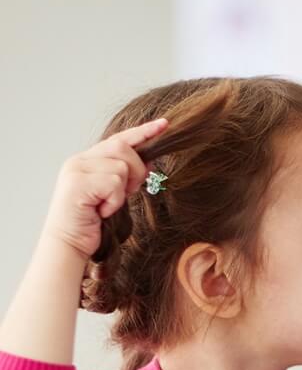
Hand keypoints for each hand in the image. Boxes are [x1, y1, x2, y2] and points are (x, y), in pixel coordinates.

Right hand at [45, 118, 167, 259]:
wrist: (69, 244)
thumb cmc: (93, 223)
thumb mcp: (115, 195)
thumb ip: (127, 177)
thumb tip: (149, 163)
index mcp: (88, 161)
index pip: (119, 139)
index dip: (143, 132)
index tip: (164, 125)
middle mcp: (80, 160)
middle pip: (123, 147)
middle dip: (135, 170)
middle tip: (127, 192)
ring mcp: (76, 170)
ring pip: (121, 167)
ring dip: (123, 191)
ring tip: (107, 205)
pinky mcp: (78, 183)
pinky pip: (114, 183)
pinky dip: (115, 201)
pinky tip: (102, 211)